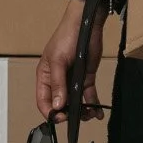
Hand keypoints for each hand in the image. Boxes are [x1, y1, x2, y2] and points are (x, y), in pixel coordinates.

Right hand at [36, 0, 106, 119]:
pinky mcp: (86, 78)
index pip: (43, 101)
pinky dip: (93, 104)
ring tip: (90, 114)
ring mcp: (73, 81)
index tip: (60, 118)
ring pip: (75, 102)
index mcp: (45, 77)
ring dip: (82, 111)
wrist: (86, 24)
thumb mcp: (58, 60)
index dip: (50, 112)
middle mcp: (58, 81)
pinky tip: (98, 112)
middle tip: (77, 118)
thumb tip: (57, 105)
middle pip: (60, 104)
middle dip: (68, 114)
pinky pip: (89, 95)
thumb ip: (58, 84)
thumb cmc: (66, 37)